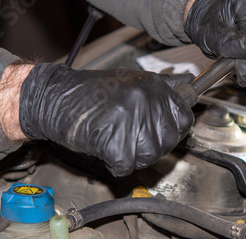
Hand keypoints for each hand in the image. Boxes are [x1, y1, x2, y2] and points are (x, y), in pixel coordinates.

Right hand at [18, 63, 193, 176]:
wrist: (54, 97)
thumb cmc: (90, 93)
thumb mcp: (131, 81)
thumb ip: (162, 87)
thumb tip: (190, 85)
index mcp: (153, 86)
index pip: (183, 118)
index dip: (171, 130)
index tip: (157, 131)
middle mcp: (145, 99)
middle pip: (167, 141)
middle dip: (150, 145)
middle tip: (128, 136)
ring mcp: (129, 118)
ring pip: (149, 155)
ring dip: (132, 155)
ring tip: (115, 139)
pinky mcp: (113, 139)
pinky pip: (125, 165)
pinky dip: (114, 163)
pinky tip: (104, 147)